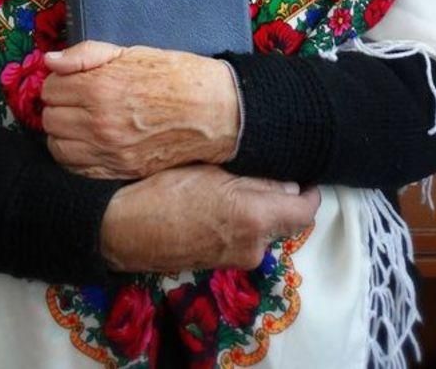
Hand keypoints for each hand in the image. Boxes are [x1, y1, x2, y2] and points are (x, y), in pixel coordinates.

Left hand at [41, 40, 239, 178]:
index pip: (50, 88)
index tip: (71, 79)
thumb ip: (86, 55)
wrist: (211, 110)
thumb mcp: (131, 52)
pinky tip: (86, 143)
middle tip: (75, 99)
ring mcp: (109, 151)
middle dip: (58, 105)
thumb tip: (50, 61)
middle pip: (49, 118)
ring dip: (62, 132)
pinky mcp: (120, 170)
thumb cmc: (174, 76)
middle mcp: (99, 123)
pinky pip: (76, 170)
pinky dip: (74, 156)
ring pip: (57, 147)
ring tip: (79, 121)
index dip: (59, 81)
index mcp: (100, 88)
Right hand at [99, 164, 320, 273]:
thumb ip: (256, 181)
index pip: (305, 212)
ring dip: (260, 209)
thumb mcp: (211, 171)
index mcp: (256, 219)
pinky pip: (244, 240)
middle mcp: (253, 246)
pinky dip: (242, 222)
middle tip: (265, 169)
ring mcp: (236, 260)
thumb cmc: (164, 188)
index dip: (312, 193)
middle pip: (285, 221)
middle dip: (282, 198)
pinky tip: (219, 202)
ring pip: (264, 230)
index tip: (307, 176)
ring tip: (236, 182)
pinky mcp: (219, 265)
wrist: (123, 228)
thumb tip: (290, 186)